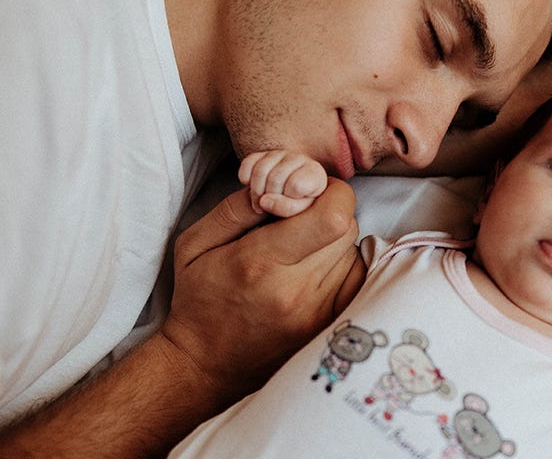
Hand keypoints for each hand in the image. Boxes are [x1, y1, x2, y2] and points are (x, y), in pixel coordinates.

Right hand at [163, 178, 362, 407]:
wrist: (205, 365)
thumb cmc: (199, 299)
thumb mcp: (195, 244)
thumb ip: (235, 207)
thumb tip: (277, 186)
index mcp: (260, 262)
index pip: (332, 215)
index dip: (328, 192)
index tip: (306, 194)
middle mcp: (297, 290)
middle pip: (347, 228)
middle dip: (329, 211)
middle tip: (301, 219)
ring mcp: (318, 314)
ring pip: (354, 253)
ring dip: (334, 241)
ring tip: (301, 250)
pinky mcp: (329, 328)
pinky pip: (356, 281)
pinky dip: (341, 267)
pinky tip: (313, 271)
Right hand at [238, 150, 328, 216]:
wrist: (290, 197)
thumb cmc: (298, 205)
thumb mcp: (300, 212)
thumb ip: (288, 208)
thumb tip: (264, 201)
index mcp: (315, 173)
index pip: (295, 185)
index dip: (289, 199)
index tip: (290, 206)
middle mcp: (299, 158)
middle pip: (275, 178)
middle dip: (269, 198)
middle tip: (268, 209)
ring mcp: (280, 153)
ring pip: (260, 170)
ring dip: (255, 192)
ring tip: (260, 203)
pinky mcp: (262, 153)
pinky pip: (247, 163)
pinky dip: (244, 178)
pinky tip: (251, 187)